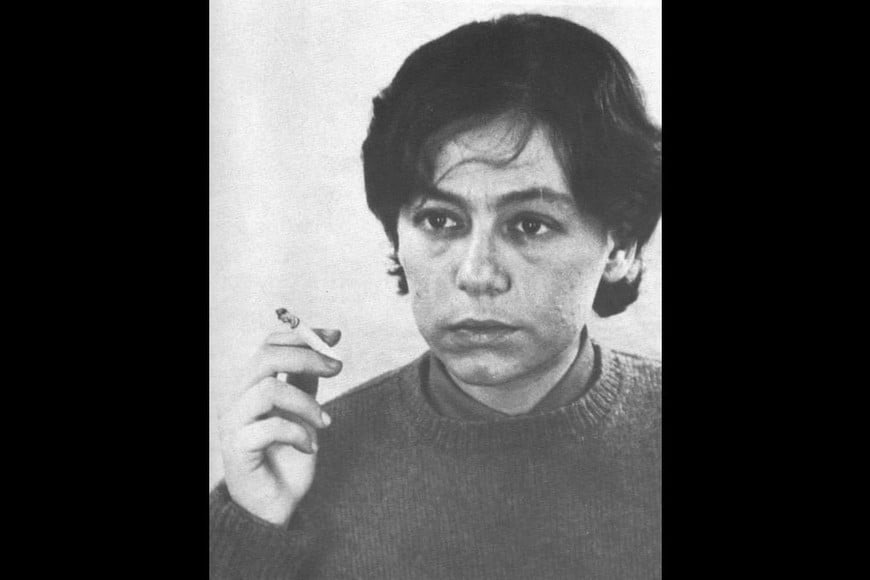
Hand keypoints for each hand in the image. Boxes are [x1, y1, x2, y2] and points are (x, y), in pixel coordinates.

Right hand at [219, 326, 341, 525]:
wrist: (276, 505)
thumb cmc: (287, 458)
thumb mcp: (303, 413)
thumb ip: (305, 383)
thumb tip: (324, 349)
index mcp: (251, 386)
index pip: (269, 345)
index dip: (302, 336)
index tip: (335, 337)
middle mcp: (237, 399)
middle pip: (266, 358)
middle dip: (307, 358)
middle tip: (337, 369)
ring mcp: (233, 422)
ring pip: (268, 389)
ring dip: (306, 403)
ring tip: (325, 423)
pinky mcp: (237, 448)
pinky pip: (269, 427)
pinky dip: (298, 434)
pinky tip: (310, 447)